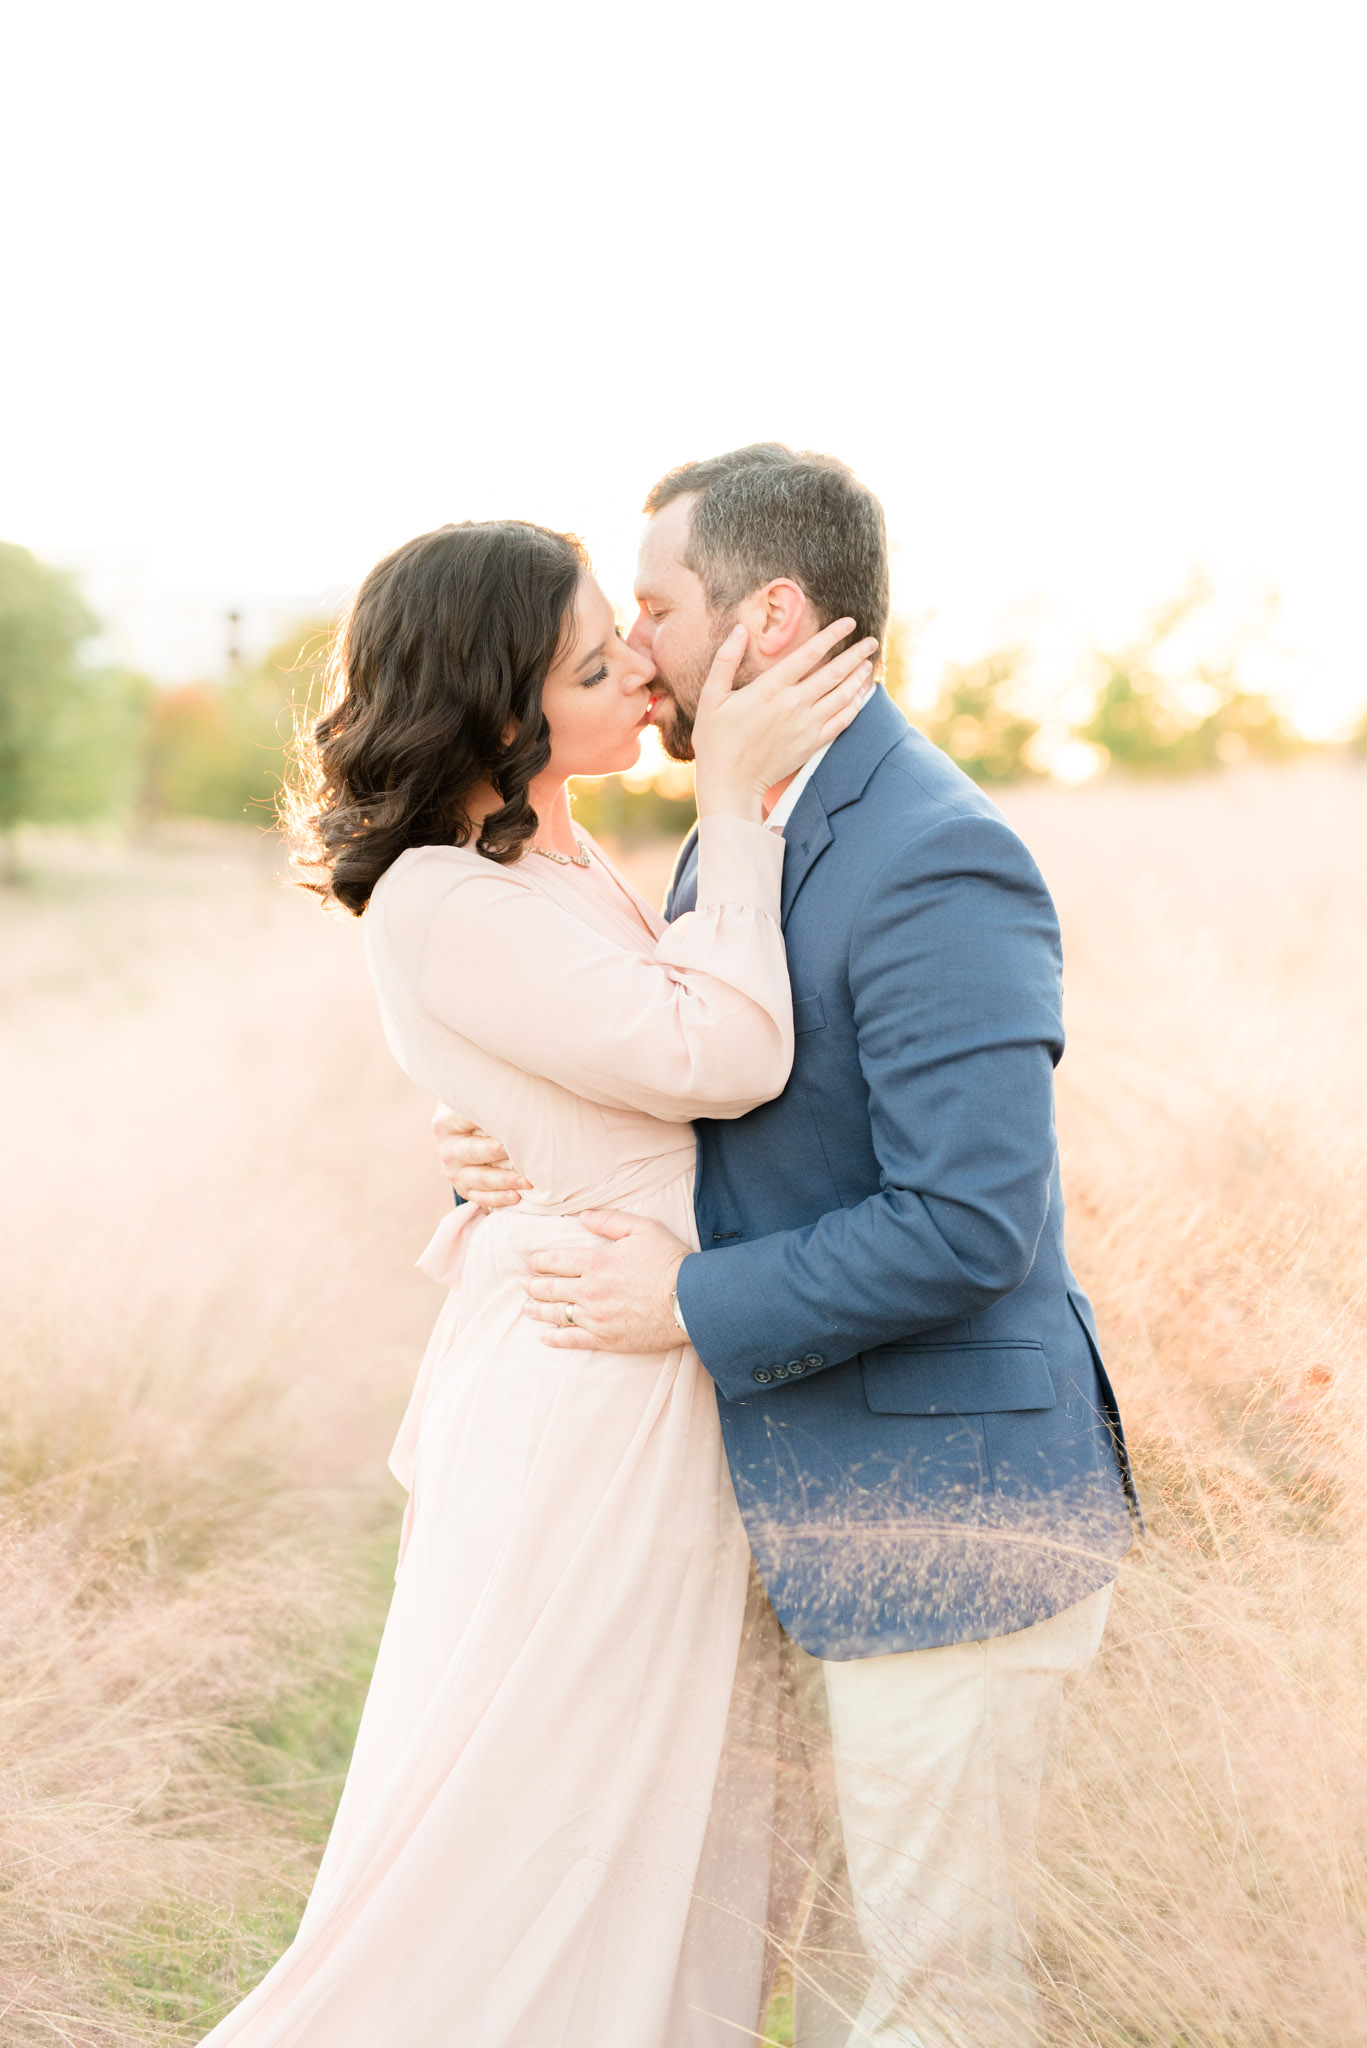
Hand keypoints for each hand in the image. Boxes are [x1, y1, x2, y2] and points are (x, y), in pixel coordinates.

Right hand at [431, 1105, 529, 1208]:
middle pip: (474, 1151)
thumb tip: (520, 1097)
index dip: (486, 1119)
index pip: (466, 1119)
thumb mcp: (474, 1103)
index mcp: (446, 1123)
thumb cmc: (476, 1114)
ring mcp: (454, 1172)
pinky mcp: (463, 1189)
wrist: (459, 1136)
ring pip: (481, 1178)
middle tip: (515, 1150)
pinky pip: (482, 1197)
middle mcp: (447, 1149)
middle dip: (496, 1151)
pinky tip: (516, 1197)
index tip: (507, 1118)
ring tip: (528, 1181)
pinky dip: (499, 1198)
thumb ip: (489, 1100)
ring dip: (505, 1180)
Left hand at [524, 1212, 689, 1352]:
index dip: (541, 1261)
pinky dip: (555, 1338)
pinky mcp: (606, 1339)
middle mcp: (590, 1290)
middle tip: (525, 1284)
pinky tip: (544, 1337)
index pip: (557, 1261)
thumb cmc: (670, 1262)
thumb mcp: (643, 1229)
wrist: (691, 1301)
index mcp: (597, 1262)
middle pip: (551, 1288)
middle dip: (534, 1285)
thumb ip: (610, 1220)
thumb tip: (582, 1216)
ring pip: (557, 1313)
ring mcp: (596, 1317)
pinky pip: (572, 1339)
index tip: (533, 1261)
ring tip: (528, 1308)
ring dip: (538, 1310)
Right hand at [691, 618, 877, 822]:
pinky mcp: (812, 745)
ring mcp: (806, 726)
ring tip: (869, 664)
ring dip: (859, 678)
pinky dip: (856, 705)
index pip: (809, 654)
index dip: (832, 635)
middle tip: (872, 641)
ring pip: (842, 696)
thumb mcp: (711, 697)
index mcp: (769, 689)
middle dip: (855, 654)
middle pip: (833, 673)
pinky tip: (863, 694)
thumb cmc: (715, 740)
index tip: (850, 622)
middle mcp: (793, 705)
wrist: (730, 783)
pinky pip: (842, 721)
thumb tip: (740, 629)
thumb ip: (725, 660)